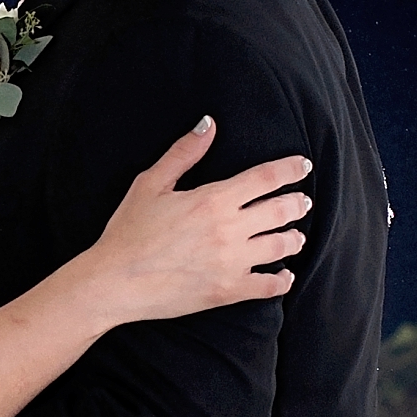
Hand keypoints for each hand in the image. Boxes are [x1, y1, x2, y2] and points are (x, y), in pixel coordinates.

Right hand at [95, 125, 314, 325]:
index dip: (289, 169)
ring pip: (280, 247)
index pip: (265, 178)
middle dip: (297, 204)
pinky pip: (269, 286)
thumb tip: (208, 124)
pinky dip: (282, 279)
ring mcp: (231, 263)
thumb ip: (184, 154)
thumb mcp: (151, 184)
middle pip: (280, 211)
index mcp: (213, 200)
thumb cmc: (128, 231)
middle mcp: (229, 230)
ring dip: (293, 238)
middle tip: (302, 202)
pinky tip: (284, 274)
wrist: (114, 281)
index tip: (302, 166)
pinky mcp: (228, 291)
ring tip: (296, 236)